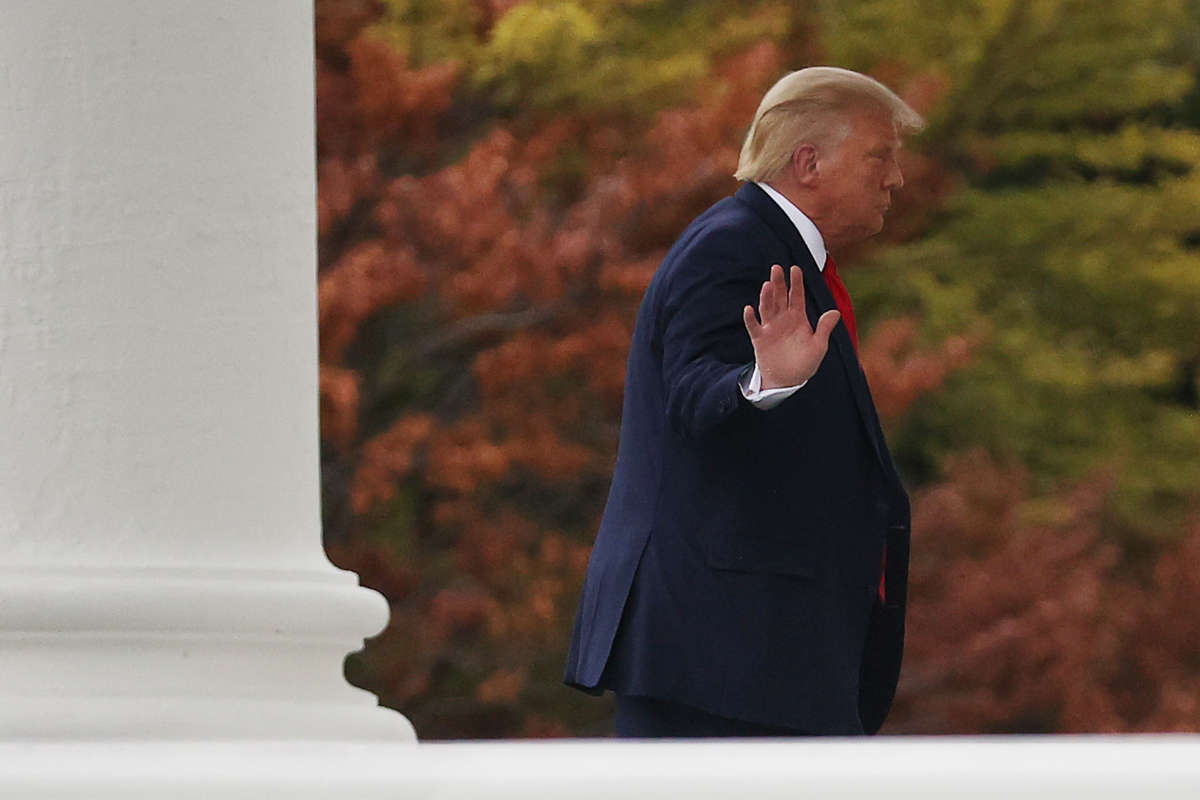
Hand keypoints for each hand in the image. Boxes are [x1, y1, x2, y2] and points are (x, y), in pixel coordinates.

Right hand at [742, 264, 840, 388]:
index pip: (796, 296)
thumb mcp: (818, 346)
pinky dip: (750, 318)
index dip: (796, 283)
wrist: (787, 381)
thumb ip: (824, 329)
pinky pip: (754, 326)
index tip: (795, 269)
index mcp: (798, 318)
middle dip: (778, 283)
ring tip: (767, 285)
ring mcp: (770, 328)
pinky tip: (749, 309)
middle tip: (776, 268)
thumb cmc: (805, 363)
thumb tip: (835, 312)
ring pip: (767, 308)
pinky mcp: (759, 339)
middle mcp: (783, 319)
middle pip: (779, 297)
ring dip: (766, 297)